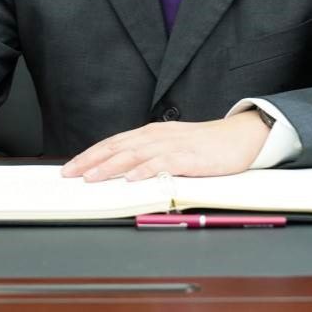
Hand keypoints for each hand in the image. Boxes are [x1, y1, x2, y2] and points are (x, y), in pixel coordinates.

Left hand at [60, 111, 269, 181]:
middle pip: (118, 147)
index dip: (90, 154)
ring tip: (92, 177)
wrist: (240, 136)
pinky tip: (133, 178)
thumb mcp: (171, 145)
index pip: (113, 143)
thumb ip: (147, 155)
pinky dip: (147, 170)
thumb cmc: (205, 145)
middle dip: (92, 160)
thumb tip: (120, 171)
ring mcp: (174, 145)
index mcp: (151, 133)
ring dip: (112, 166)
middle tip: (70, 174)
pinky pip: (165, 163)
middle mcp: (158, 136)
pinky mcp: (191, 157)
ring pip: (136, 154)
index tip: (70, 168)